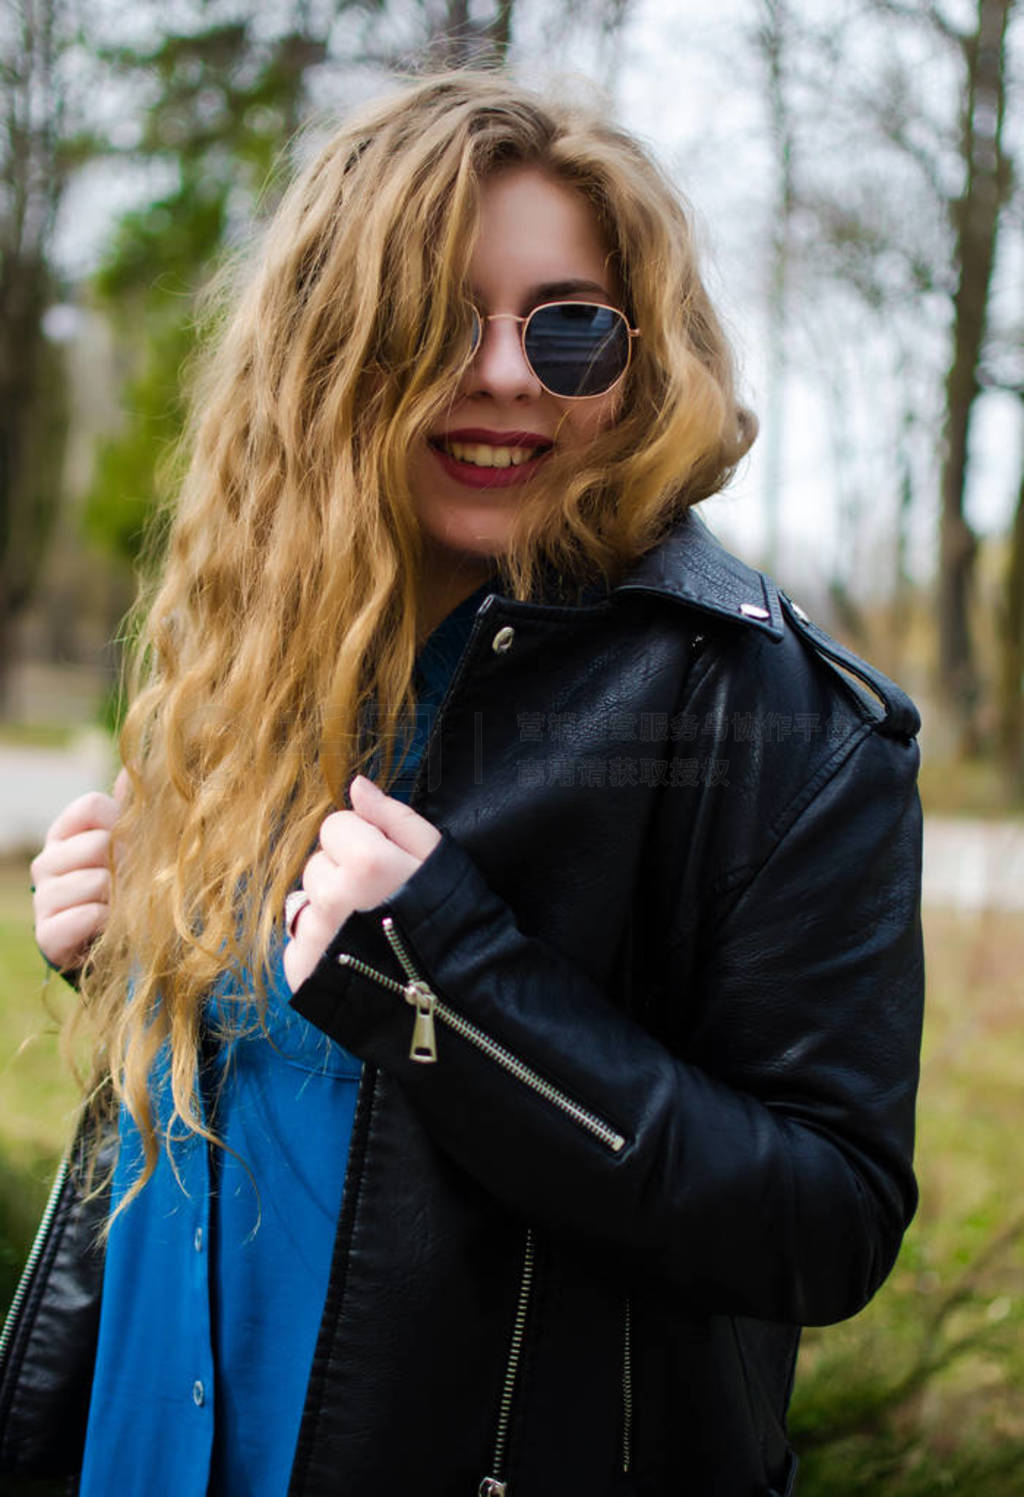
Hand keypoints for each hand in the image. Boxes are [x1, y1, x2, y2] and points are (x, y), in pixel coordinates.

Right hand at [31, 769, 128, 972]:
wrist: (110, 944)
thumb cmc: (123, 887)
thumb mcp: (130, 846)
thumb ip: (130, 809)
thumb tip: (131, 768)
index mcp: (65, 834)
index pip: (91, 806)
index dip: (121, 822)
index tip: (133, 842)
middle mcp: (46, 862)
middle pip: (98, 843)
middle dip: (127, 864)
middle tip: (135, 880)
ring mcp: (43, 897)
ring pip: (94, 881)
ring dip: (120, 897)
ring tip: (123, 905)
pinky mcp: (46, 934)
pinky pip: (84, 917)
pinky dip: (105, 922)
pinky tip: (109, 924)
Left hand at [283, 775, 442, 992]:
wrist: (453, 999)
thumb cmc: (451, 919)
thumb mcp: (436, 857)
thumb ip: (393, 816)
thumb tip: (356, 785)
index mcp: (366, 862)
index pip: (337, 825)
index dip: (364, 842)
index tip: (387, 869)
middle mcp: (332, 896)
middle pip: (319, 862)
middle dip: (343, 874)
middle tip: (379, 903)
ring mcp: (313, 934)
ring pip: (306, 898)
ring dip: (329, 908)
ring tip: (366, 932)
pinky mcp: (300, 968)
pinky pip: (298, 937)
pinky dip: (319, 943)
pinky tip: (351, 954)